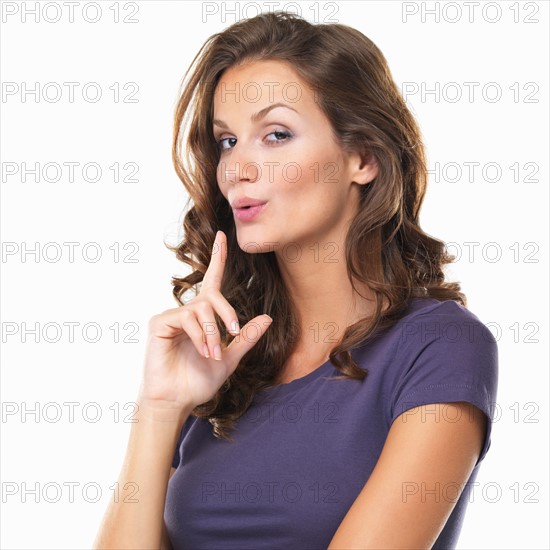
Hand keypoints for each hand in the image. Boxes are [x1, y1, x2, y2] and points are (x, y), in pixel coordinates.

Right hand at [137, 230, 271, 412]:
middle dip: (226, 312)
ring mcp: (171, 316)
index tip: (223, 236)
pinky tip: (202, 351)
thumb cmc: (199, 381)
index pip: (212, 282)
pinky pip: (186, 318)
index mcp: (202, 317)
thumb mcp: (230, 358)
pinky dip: (199, 335)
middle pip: (211, 295)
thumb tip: (267, 318)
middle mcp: (186, 312)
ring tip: (214, 353)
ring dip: (213, 333)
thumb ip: (246, 337)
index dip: (218, 259)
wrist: (178, 401)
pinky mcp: (159, 323)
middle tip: (233, 332)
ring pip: (200, 309)